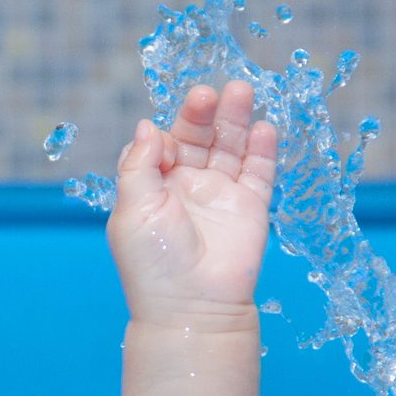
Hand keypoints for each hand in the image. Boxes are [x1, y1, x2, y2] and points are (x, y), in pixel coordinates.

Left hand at [107, 81, 276, 327]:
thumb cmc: (155, 263)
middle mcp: (186, 187)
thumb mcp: (132, 209)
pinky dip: (262, 148)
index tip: (166, 139)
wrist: (193, 305)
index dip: (165, 134)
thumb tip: (147, 125)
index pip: (161, 145)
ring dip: (234, 119)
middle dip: (203, 114)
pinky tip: (263, 126)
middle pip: (197, 137)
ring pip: (229, 146)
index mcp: (152, 188)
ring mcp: (220, 194)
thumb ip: (139, 165)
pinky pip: (259, 171)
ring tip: (240, 90)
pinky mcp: (250, 206)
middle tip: (209, 92)